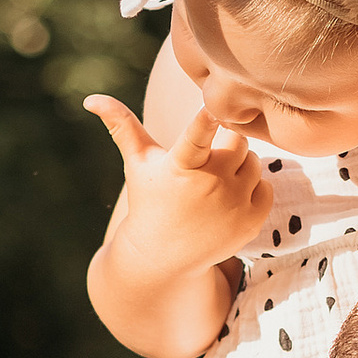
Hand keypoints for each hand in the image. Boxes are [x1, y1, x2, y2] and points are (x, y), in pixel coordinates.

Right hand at [85, 85, 276, 289]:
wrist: (164, 258)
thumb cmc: (151, 201)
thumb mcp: (138, 164)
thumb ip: (122, 127)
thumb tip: (91, 99)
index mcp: (182, 166)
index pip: (196, 136)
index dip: (205, 119)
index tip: (211, 106)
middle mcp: (210, 184)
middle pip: (238, 140)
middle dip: (227, 144)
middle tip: (210, 161)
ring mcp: (233, 204)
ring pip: (255, 162)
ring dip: (240, 166)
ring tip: (217, 182)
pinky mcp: (251, 221)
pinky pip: (266, 187)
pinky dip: (253, 189)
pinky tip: (229, 199)